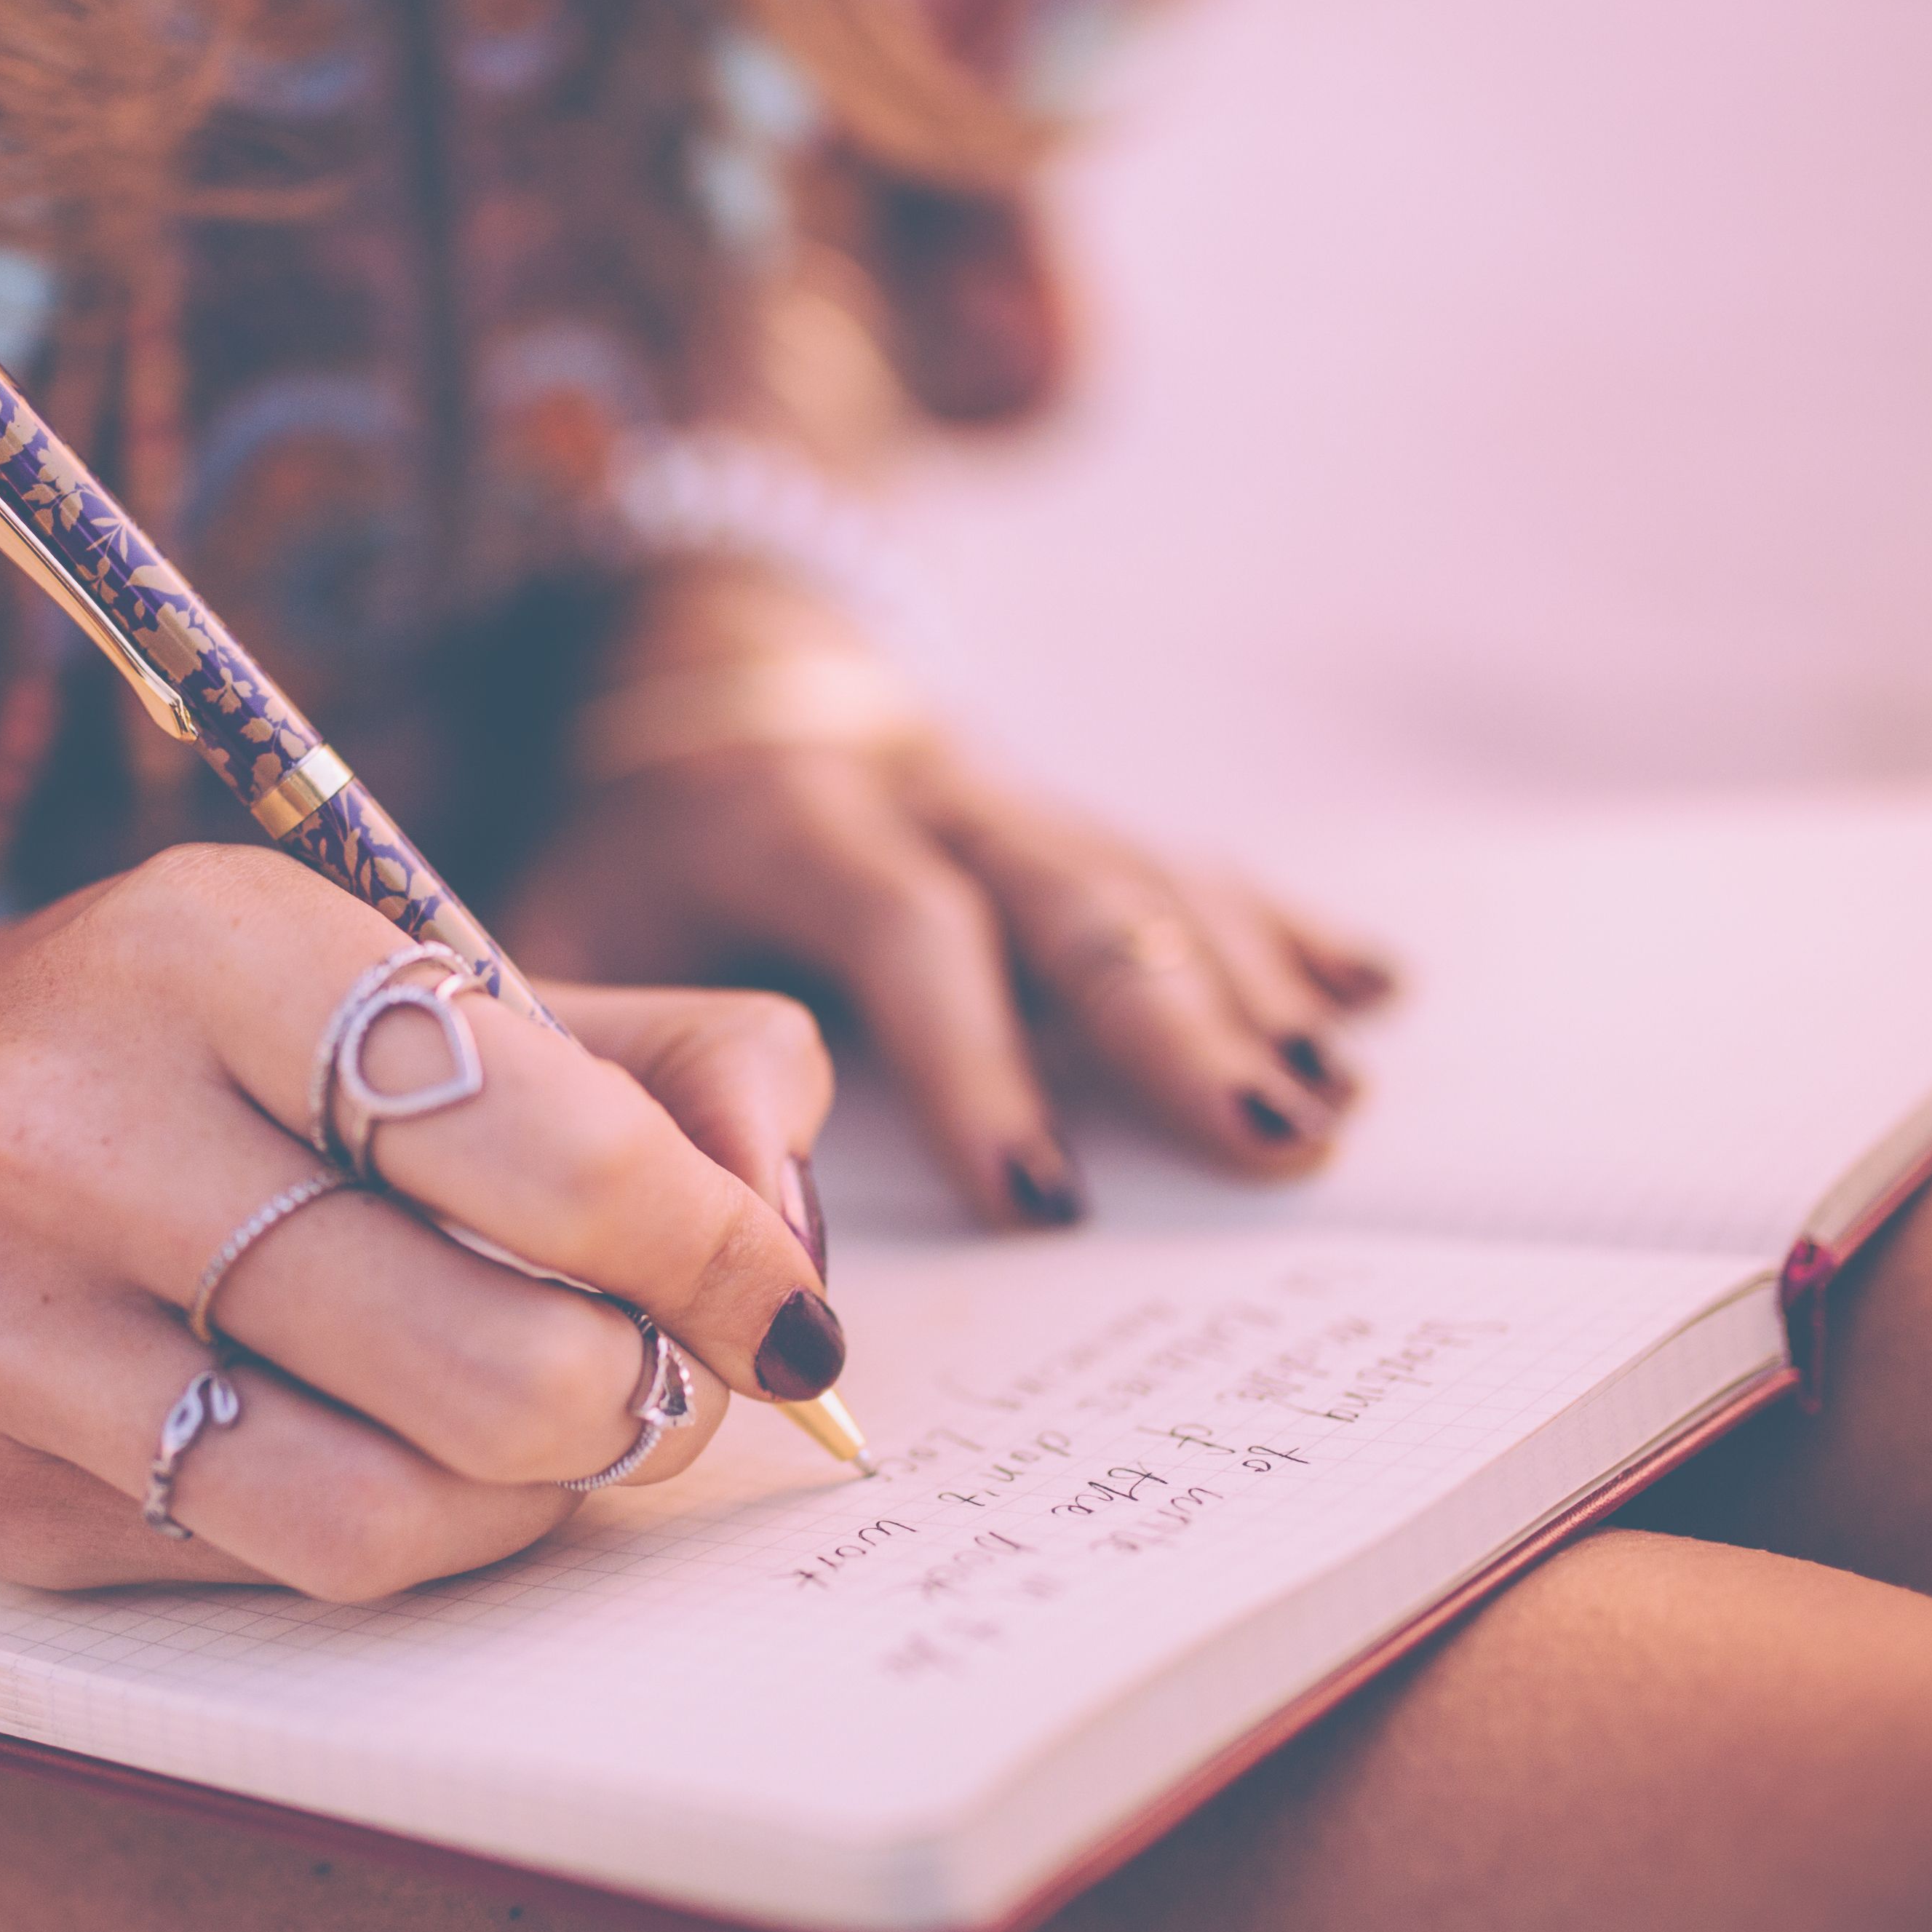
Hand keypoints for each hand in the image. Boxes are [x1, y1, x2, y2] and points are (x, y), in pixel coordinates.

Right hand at [0, 845, 838, 1601]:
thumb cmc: (163, 1056)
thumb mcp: (377, 983)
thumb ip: (644, 1064)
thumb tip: (794, 1233)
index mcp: (207, 947)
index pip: (547, 1147)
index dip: (717, 1256)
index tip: (785, 1311)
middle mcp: (72, 1121)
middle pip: (495, 1362)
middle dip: (640, 1401)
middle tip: (664, 1382)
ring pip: (392, 1512)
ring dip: (528, 1500)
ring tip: (538, 1432)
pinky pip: (271, 1569)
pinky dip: (391, 1532)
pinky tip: (374, 1446)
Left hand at [507, 578, 1393, 1229]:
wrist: (679, 696)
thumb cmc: (616, 863)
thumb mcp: (559, 939)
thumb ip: (626, 1066)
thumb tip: (736, 1234)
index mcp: (788, 816)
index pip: (905, 925)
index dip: (975, 1060)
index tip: (1042, 1202)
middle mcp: (922, 789)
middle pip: (1067, 892)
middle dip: (1174, 1022)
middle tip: (1269, 1137)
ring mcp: (1009, 793)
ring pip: (1145, 879)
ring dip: (1248, 990)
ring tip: (1329, 1102)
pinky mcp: (1061, 812)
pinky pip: (1184, 863)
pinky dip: (1280, 927)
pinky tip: (1372, 988)